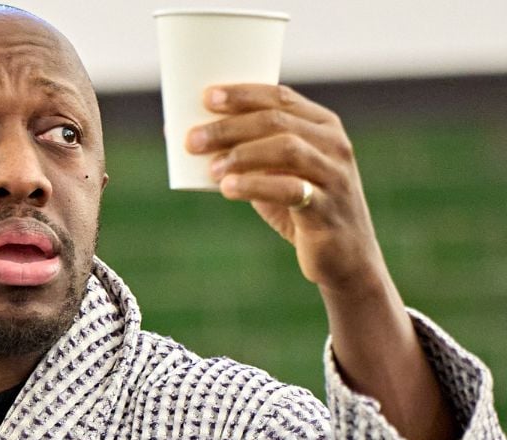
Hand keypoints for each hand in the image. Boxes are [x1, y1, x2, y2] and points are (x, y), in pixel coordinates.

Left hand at [186, 84, 383, 291]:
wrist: (344, 256)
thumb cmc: (299, 208)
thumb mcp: (274, 174)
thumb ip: (244, 154)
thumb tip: (183, 136)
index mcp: (322, 125)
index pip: (280, 97)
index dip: (242, 94)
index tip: (206, 97)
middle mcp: (333, 143)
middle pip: (276, 121)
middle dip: (229, 127)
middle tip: (192, 140)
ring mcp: (334, 174)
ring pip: (286, 148)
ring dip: (241, 154)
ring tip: (210, 168)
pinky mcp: (328, 208)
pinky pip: (290, 189)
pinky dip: (255, 186)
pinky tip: (228, 188)